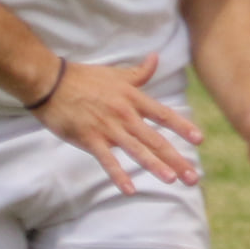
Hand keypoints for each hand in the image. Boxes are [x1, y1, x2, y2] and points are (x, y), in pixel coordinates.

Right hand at [33, 53, 203, 193]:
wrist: (50, 82)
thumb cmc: (83, 77)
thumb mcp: (116, 74)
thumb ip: (140, 72)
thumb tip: (156, 58)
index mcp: (133, 98)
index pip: (163, 114)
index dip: (182, 127)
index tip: (199, 140)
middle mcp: (124, 114)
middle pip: (155, 139)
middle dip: (176, 158)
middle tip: (193, 176)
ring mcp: (107, 127)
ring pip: (136, 150)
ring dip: (155, 166)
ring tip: (172, 179)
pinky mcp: (89, 138)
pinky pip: (107, 160)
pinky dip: (118, 175)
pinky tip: (130, 190)